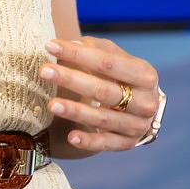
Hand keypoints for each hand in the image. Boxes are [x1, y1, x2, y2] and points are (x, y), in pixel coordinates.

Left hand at [39, 34, 159, 151]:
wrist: (143, 105)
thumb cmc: (123, 74)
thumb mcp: (116, 57)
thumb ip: (95, 48)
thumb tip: (71, 45)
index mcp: (145, 75)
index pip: (108, 63)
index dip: (78, 54)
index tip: (50, 46)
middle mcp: (145, 102)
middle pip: (104, 91)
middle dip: (71, 80)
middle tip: (44, 71)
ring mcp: (137, 125)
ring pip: (102, 118)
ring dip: (75, 112)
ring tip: (51, 104)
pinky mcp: (126, 143)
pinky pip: (105, 143)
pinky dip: (88, 141)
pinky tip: (71, 137)